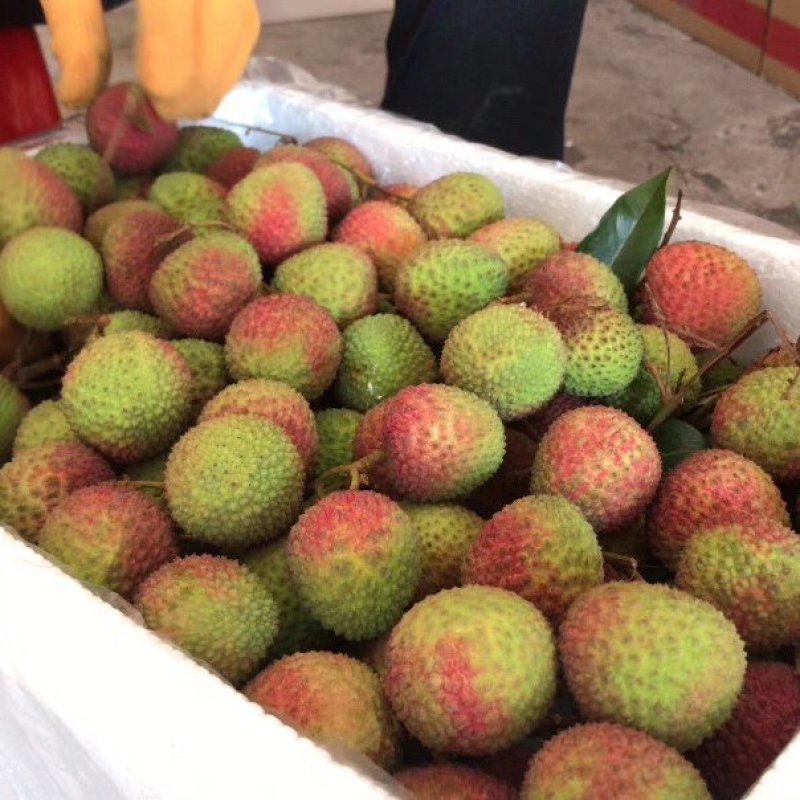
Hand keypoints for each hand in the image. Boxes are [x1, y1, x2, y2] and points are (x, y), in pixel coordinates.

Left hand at [40, 0, 261, 119]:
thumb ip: (74, 28)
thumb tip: (79, 99)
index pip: (175, 25)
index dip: (164, 77)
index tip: (143, 105)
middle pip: (219, 34)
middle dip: (193, 87)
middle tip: (161, 111)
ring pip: (241, 30)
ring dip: (215, 77)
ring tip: (180, 97)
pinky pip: (245, 17)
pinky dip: (226, 53)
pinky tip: (199, 66)